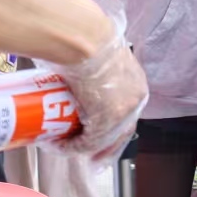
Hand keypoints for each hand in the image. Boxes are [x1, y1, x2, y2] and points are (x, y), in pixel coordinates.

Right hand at [48, 30, 148, 160]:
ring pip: (105, 140)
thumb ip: (95, 67)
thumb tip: (78, 69)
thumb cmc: (87, 38)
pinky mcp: (107, 120)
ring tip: (66, 146)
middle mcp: (135, 101)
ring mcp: (123, 112)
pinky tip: (61, 145)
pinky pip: (90, 142)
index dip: (114, 128)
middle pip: (122, 133)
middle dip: (105, 148)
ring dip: (84, 148)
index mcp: (135, 84)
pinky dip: (74, 147)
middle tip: (91, 157)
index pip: (128, 114)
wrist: (85, 38)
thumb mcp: (99, 56)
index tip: (102, 136)